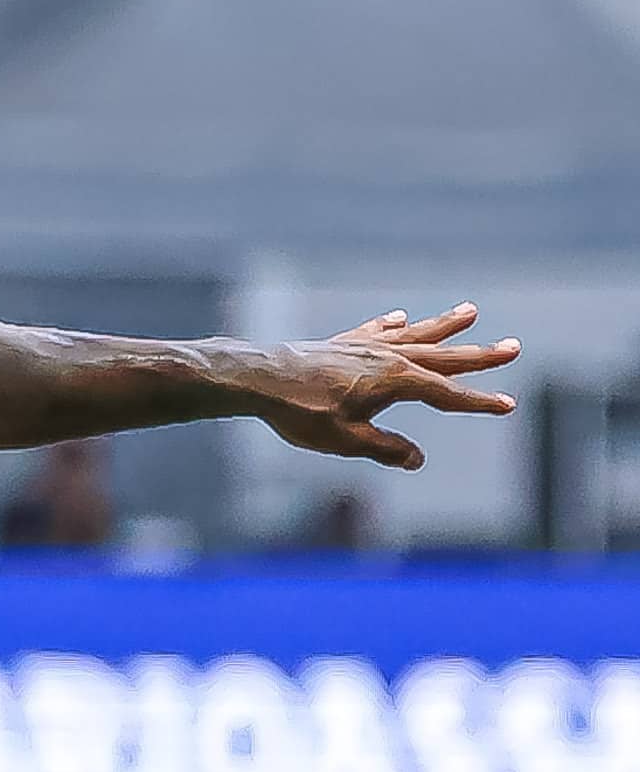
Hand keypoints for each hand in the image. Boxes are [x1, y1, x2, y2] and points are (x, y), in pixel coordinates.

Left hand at [246, 305, 520, 467]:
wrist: (257, 378)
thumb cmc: (300, 412)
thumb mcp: (346, 440)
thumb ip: (384, 450)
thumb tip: (417, 460)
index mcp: (397, 381)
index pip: (448, 395)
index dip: (478, 402)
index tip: (508, 405)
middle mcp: (388, 357)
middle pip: (443, 356)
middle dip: (479, 355)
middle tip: (514, 346)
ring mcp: (364, 346)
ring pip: (414, 334)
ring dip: (444, 325)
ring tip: (471, 312)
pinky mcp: (340, 344)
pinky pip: (374, 331)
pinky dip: (391, 325)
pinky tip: (400, 318)